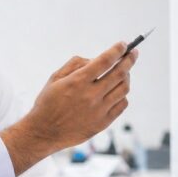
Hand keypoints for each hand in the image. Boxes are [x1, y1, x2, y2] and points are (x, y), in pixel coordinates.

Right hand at [0, 42, 137, 173]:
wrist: (44, 132)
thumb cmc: (48, 103)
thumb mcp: (55, 78)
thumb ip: (75, 64)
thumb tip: (95, 59)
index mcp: (77, 82)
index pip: (104, 61)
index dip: (117, 50)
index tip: (123, 45)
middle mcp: (90, 95)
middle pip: (119, 73)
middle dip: (129, 60)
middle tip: (133, 53)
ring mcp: (99, 110)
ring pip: (123, 88)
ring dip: (127, 76)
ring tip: (124, 72)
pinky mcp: (103, 123)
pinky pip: (121, 105)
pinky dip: (122, 94)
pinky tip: (117, 91)